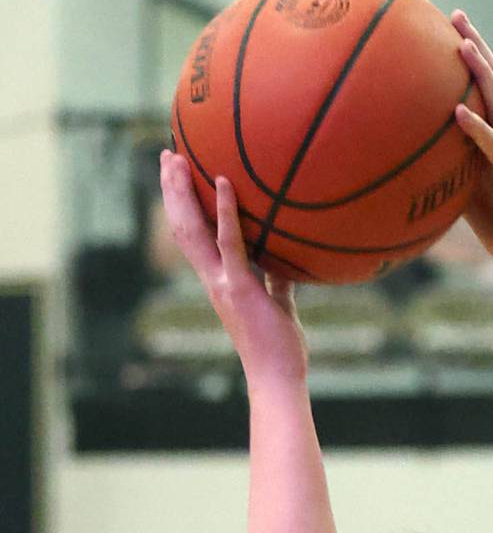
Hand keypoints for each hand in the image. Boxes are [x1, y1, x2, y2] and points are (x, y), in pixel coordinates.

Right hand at [158, 151, 306, 387]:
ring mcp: (223, 282)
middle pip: (182, 226)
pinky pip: (229, 242)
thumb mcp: (279, 307)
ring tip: (177, 157)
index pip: (193, 238)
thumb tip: (284, 267)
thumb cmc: (280, 350)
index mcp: (220, 283)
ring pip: (193, 229)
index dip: (182, 207)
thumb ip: (276, 284)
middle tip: (167, 154)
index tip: (176, 177)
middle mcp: (213, 280)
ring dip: (183, 191)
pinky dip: (225, 211)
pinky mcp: (240, 287)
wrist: (277, 379)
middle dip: (172, 190)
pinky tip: (224, 182)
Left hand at [449, 12, 492, 285]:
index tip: (453, 33)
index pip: (490, 94)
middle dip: (478, 49)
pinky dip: (476, 128)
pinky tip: (458, 110)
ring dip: (480, 72)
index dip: (475, 63)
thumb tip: (420, 165)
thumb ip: (456, 175)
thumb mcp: (473, 199)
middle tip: (457, 17)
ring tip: (462, 44)